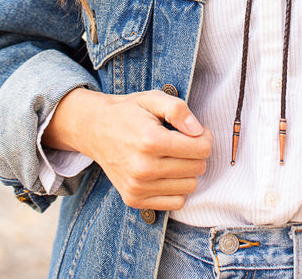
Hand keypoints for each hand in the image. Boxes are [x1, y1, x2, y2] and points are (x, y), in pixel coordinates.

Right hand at [43, 88, 212, 209]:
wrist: (95, 129)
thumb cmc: (128, 112)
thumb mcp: (153, 98)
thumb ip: (178, 110)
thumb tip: (198, 130)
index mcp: (151, 141)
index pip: (200, 149)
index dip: (205, 137)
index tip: (197, 131)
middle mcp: (144, 168)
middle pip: (197, 168)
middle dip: (198, 153)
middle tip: (186, 141)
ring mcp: (138, 187)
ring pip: (189, 187)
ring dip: (188, 171)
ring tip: (175, 155)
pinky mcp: (134, 199)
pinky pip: (175, 203)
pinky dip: (177, 188)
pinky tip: (167, 171)